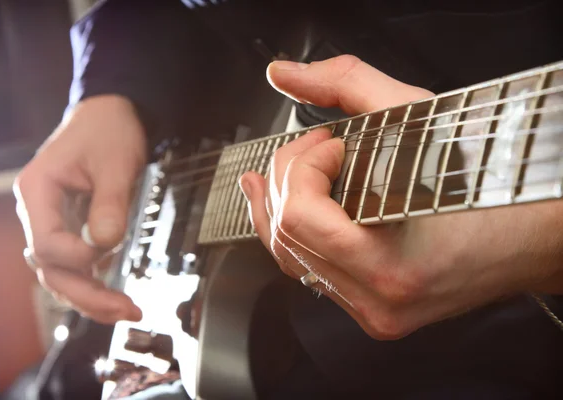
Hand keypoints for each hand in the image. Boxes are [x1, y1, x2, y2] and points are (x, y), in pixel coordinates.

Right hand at [14, 95, 145, 323]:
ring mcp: (50, 222)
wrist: (111, 115)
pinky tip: (116, 294)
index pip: (46, 244)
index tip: (111, 246)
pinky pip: (74, 265)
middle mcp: (37, 212)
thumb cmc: (109, 131)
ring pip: (60, 273)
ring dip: (90, 296)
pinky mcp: (68, 228)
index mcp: (36, 191)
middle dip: (87, 294)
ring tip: (125, 310)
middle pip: (50, 269)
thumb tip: (105, 245)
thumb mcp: (116, 163)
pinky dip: (93, 282)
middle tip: (127, 310)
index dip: (78, 257)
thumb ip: (110, 204)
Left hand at [240, 55, 562, 339]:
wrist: (530, 236)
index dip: (302, 165)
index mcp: (391, 266)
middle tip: (315, 149)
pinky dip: (293, 232)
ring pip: (289, 257)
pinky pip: (310, 273)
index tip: (330, 143)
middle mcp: (378, 301)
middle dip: (288, 177)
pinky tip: (279, 206)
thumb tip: (286, 74)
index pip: (300, 215)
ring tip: (283, 170)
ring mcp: (374, 312)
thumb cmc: (490, 186)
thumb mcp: (419, 118)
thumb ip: (346, 84)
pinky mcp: (373, 311)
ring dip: (280, 204)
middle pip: (286, 235)